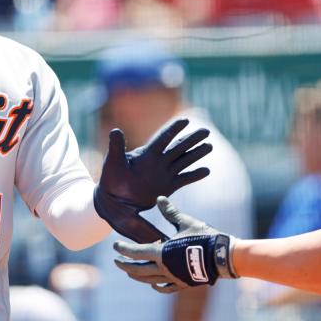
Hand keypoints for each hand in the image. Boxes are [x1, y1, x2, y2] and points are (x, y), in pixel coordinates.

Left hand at [94, 118, 211, 241]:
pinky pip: (184, 179)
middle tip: (206, 131)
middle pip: (178, 147)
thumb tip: (115, 130)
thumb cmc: (111, 179)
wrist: (113, 200)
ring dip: (196, 154)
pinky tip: (206, 170)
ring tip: (210, 146)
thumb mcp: (113, 162)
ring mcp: (164, 174)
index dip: (174, 129)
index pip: (163, 138)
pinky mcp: (167, 187)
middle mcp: (158, 162)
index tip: (186, 120)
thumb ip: (116, 147)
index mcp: (147, 154)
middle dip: (192, 139)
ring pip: (184, 161)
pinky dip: (195, 175)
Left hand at [113, 197, 238, 292]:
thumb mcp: (185, 222)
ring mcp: (173, 278)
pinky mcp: (183, 284)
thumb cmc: (204, 237)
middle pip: (138, 270)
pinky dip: (156, 285)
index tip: (114, 246)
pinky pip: (165, 287)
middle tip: (116, 261)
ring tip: (130, 272)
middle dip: (125, 266)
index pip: (136, 252)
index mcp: (162, 253)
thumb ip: (171, 212)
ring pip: (149, 280)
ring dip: (137, 276)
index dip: (123, 249)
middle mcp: (164, 268)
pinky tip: (153, 284)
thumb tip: (160, 198)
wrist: (222, 257)